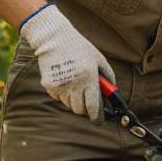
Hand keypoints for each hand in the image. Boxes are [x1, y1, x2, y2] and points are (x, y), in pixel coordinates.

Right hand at [19, 3, 113, 123]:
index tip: (99, 121)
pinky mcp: (49, 85)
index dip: (97, 118)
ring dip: (75, 100)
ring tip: (76, 85)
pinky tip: (65, 80)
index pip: (94, 107)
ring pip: (69, 105)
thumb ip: (108, 78)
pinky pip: (59, 98)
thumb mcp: (99, 60)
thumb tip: (112, 95)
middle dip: (86, 109)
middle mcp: (74, 84)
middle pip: (80, 110)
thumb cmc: (80, 48)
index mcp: (89, 78)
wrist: (54, 39)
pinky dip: (64, 94)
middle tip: (89, 102)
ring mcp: (60, 86)